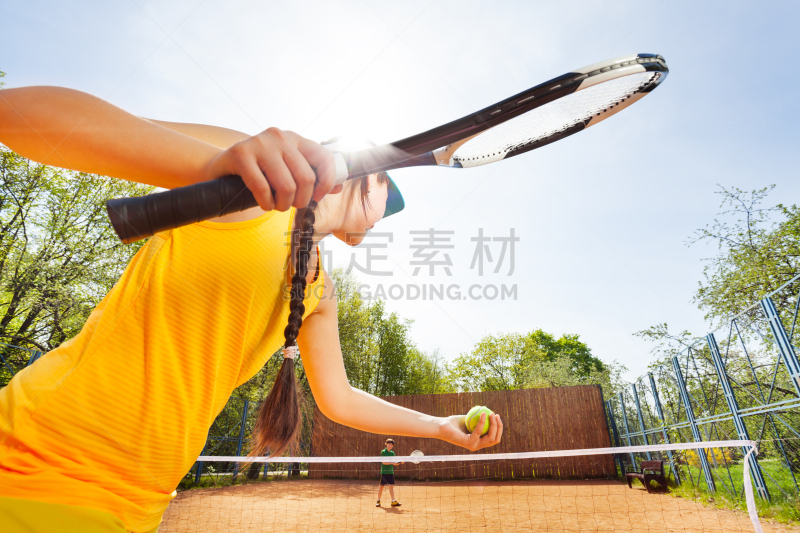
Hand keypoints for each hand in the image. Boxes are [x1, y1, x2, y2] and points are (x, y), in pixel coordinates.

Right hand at [206, 128, 341, 211]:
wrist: (220, 168)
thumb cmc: (260, 173)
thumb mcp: (287, 171)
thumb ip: (313, 177)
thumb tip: (339, 186)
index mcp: (295, 139)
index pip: (325, 158)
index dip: (327, 182)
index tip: (317, 196)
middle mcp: (280, 136)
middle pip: (306, 178)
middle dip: (300, 201)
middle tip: (290, 206)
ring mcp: (260, 143)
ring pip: (287, 186)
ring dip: (282, 205)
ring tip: (275, 205)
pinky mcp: (241, 153)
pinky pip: (263, 188)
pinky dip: (265, 204)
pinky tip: (263, 203)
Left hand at [438, 412, 502, 450]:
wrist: (441, 426)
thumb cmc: (453, 423)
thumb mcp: (469, 418)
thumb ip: (479, 418)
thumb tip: (491, 412)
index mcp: (479, 441)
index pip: (494, 437)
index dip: (498, 427)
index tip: (497, 416)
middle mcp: (477, 446)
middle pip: (495, 439)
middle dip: (499, 427)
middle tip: (496, 415)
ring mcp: (474, 445)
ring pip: (490, 437)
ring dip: (494, 425)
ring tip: (491, 414)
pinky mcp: (469, 443)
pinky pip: (479, 431)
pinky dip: (482, 422)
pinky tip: (483, 413)